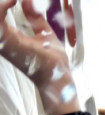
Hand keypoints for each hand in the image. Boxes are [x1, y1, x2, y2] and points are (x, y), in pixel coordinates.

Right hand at [0, 0, 78, 114]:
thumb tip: (27, 0)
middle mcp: (2, 39)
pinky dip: (1, 8)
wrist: (58, 76)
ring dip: (1, 5)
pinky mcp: (7, 42)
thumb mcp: (44, 33)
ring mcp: (3, 41)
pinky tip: (13, 0)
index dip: (3, 5)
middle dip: (0, 5)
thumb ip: (34, 18)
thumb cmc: (53, 61)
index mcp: (9, 37)